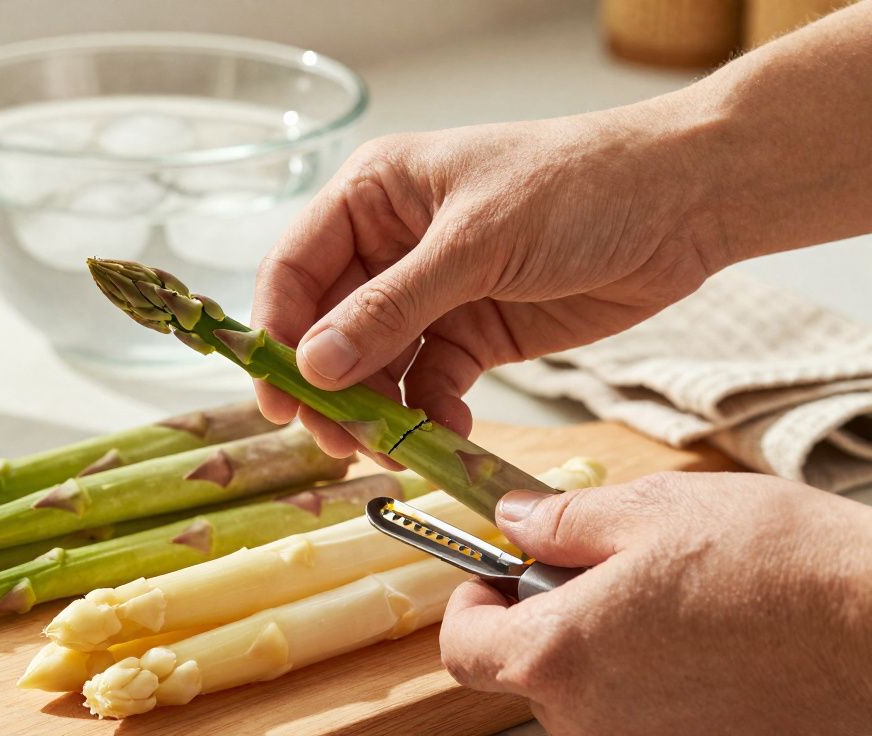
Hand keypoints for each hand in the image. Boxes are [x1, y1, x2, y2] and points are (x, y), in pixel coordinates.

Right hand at [252, 110, 723, 453]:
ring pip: (375, 364)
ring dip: (375, 410)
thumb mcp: (475, 243)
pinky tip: (442, 433)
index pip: (296, 268)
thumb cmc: (576, 187)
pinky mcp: (474, 332)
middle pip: (328, 327)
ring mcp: (432, 293)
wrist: (682, 206)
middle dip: (325, 385)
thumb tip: (314, 367)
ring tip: (386, 449)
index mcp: (373, 195)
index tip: (278, 395)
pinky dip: (429, 413)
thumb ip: (391, 308)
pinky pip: (430, 383)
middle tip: (330, 441)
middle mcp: (391, 245)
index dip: (278, 333)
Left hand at [439, 472, 871, 734]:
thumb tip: (514, 520)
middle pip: (526, 671)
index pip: (463, 647)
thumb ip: (561, 522)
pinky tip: (701, 638)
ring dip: (600, 646)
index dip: (470, 603)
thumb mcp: (651, 511)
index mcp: (561, 656)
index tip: (498, 572)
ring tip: (666, 598)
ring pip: (584, 694)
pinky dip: (650, 678)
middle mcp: (591, 722)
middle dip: (544, 616)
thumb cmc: (776, 566)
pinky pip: (641, 716)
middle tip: (597, 568)